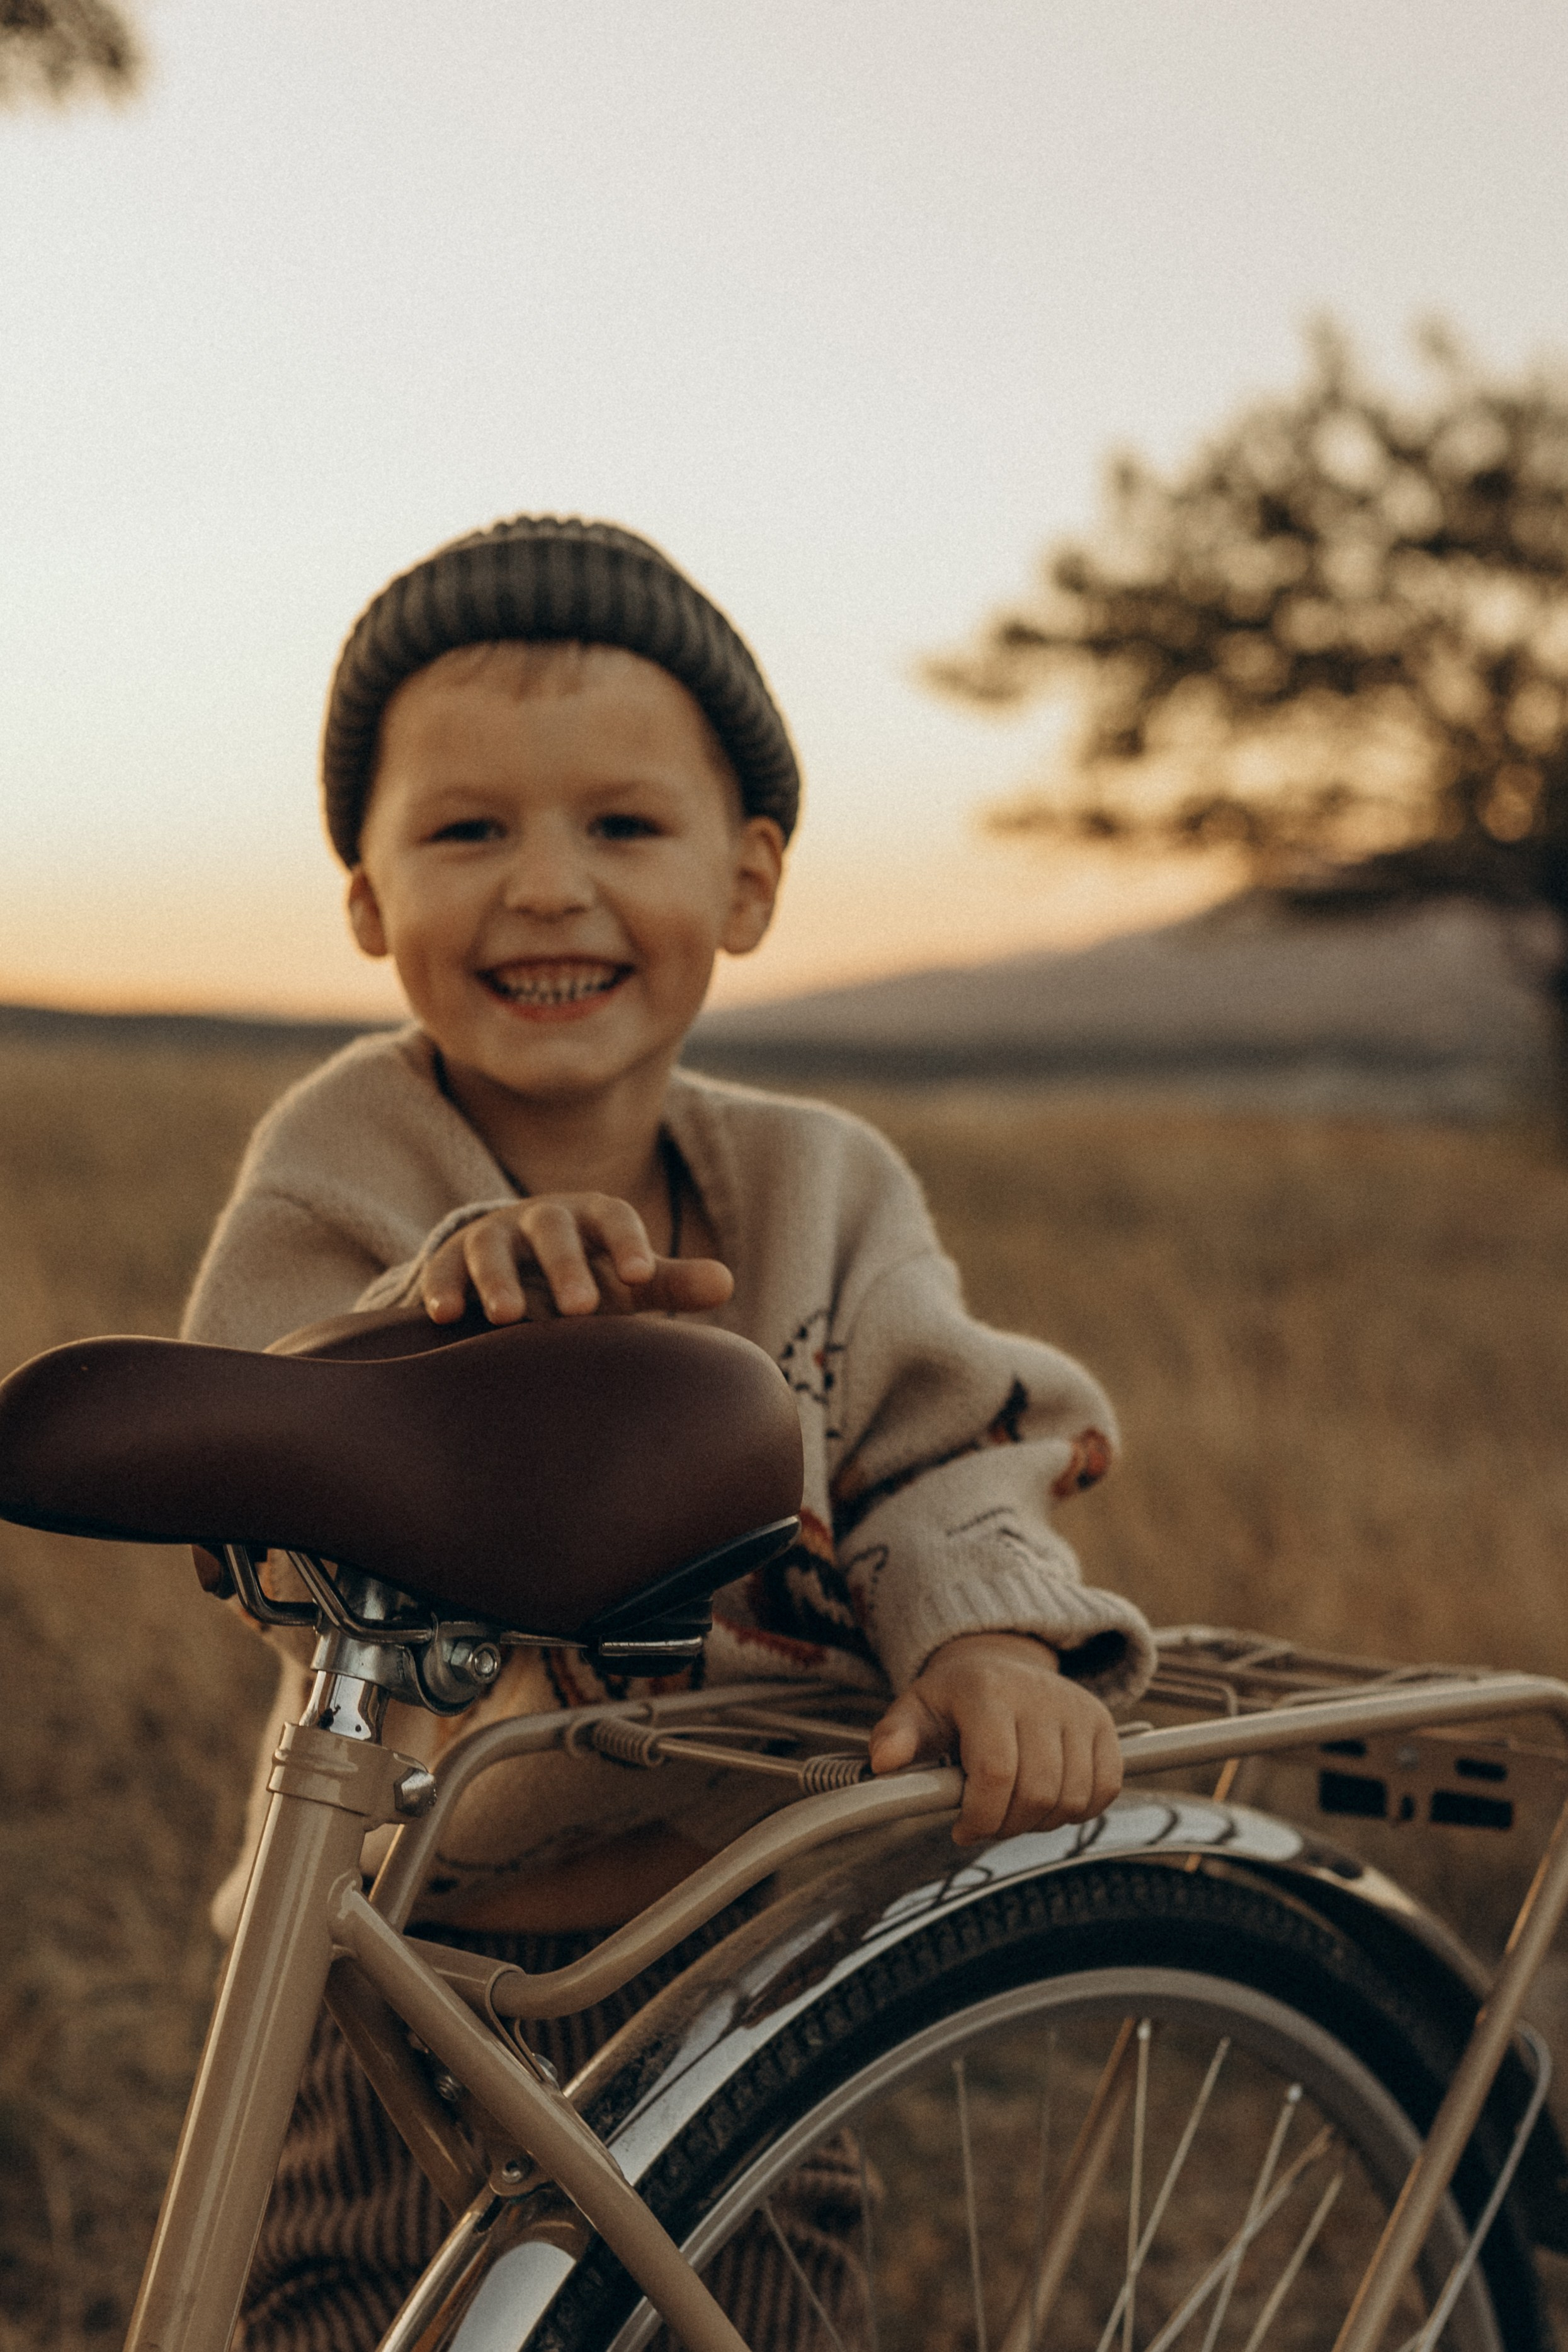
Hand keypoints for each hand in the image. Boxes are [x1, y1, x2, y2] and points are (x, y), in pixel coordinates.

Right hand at [421, 1195, 733, 1323]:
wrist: (516, 1270)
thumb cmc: (587, 1277)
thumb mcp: (625, 1278)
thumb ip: (670, 1280)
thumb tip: (726, 1282)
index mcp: (592, 1218)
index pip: (614, 1218)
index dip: (628, 1242)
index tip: (642, 1275)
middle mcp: (542, 1220)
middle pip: (552, 1231)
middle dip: (565, 1266)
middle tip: (580, 1309)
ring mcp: (493, 1236)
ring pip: (492, 1248)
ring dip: (498, 1280)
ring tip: (507, 1317)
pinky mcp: (452, 1259)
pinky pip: (443, 1270)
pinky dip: (442, 1288)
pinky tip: (444, 1316)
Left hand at [868, 1631, 1122, 1845]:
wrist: (1000, 1664)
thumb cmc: (956, 1697)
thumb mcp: (916, 1709)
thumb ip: (896, 1735)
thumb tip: (884, 1762)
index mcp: (987, 1692)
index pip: (995, 1773)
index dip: (980, 1816)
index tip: (963, 1829)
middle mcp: (1039, 1696)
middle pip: (1036, 1793)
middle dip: (1007, 1824)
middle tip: (987, 1821)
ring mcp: (1076, 1709)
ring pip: (1071, 1797)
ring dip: (1040, 1821)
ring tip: (1013, 1808)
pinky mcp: (1103, 1724)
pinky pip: (1105, 1788)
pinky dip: (1079, 1809)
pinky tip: (1049, 1800)